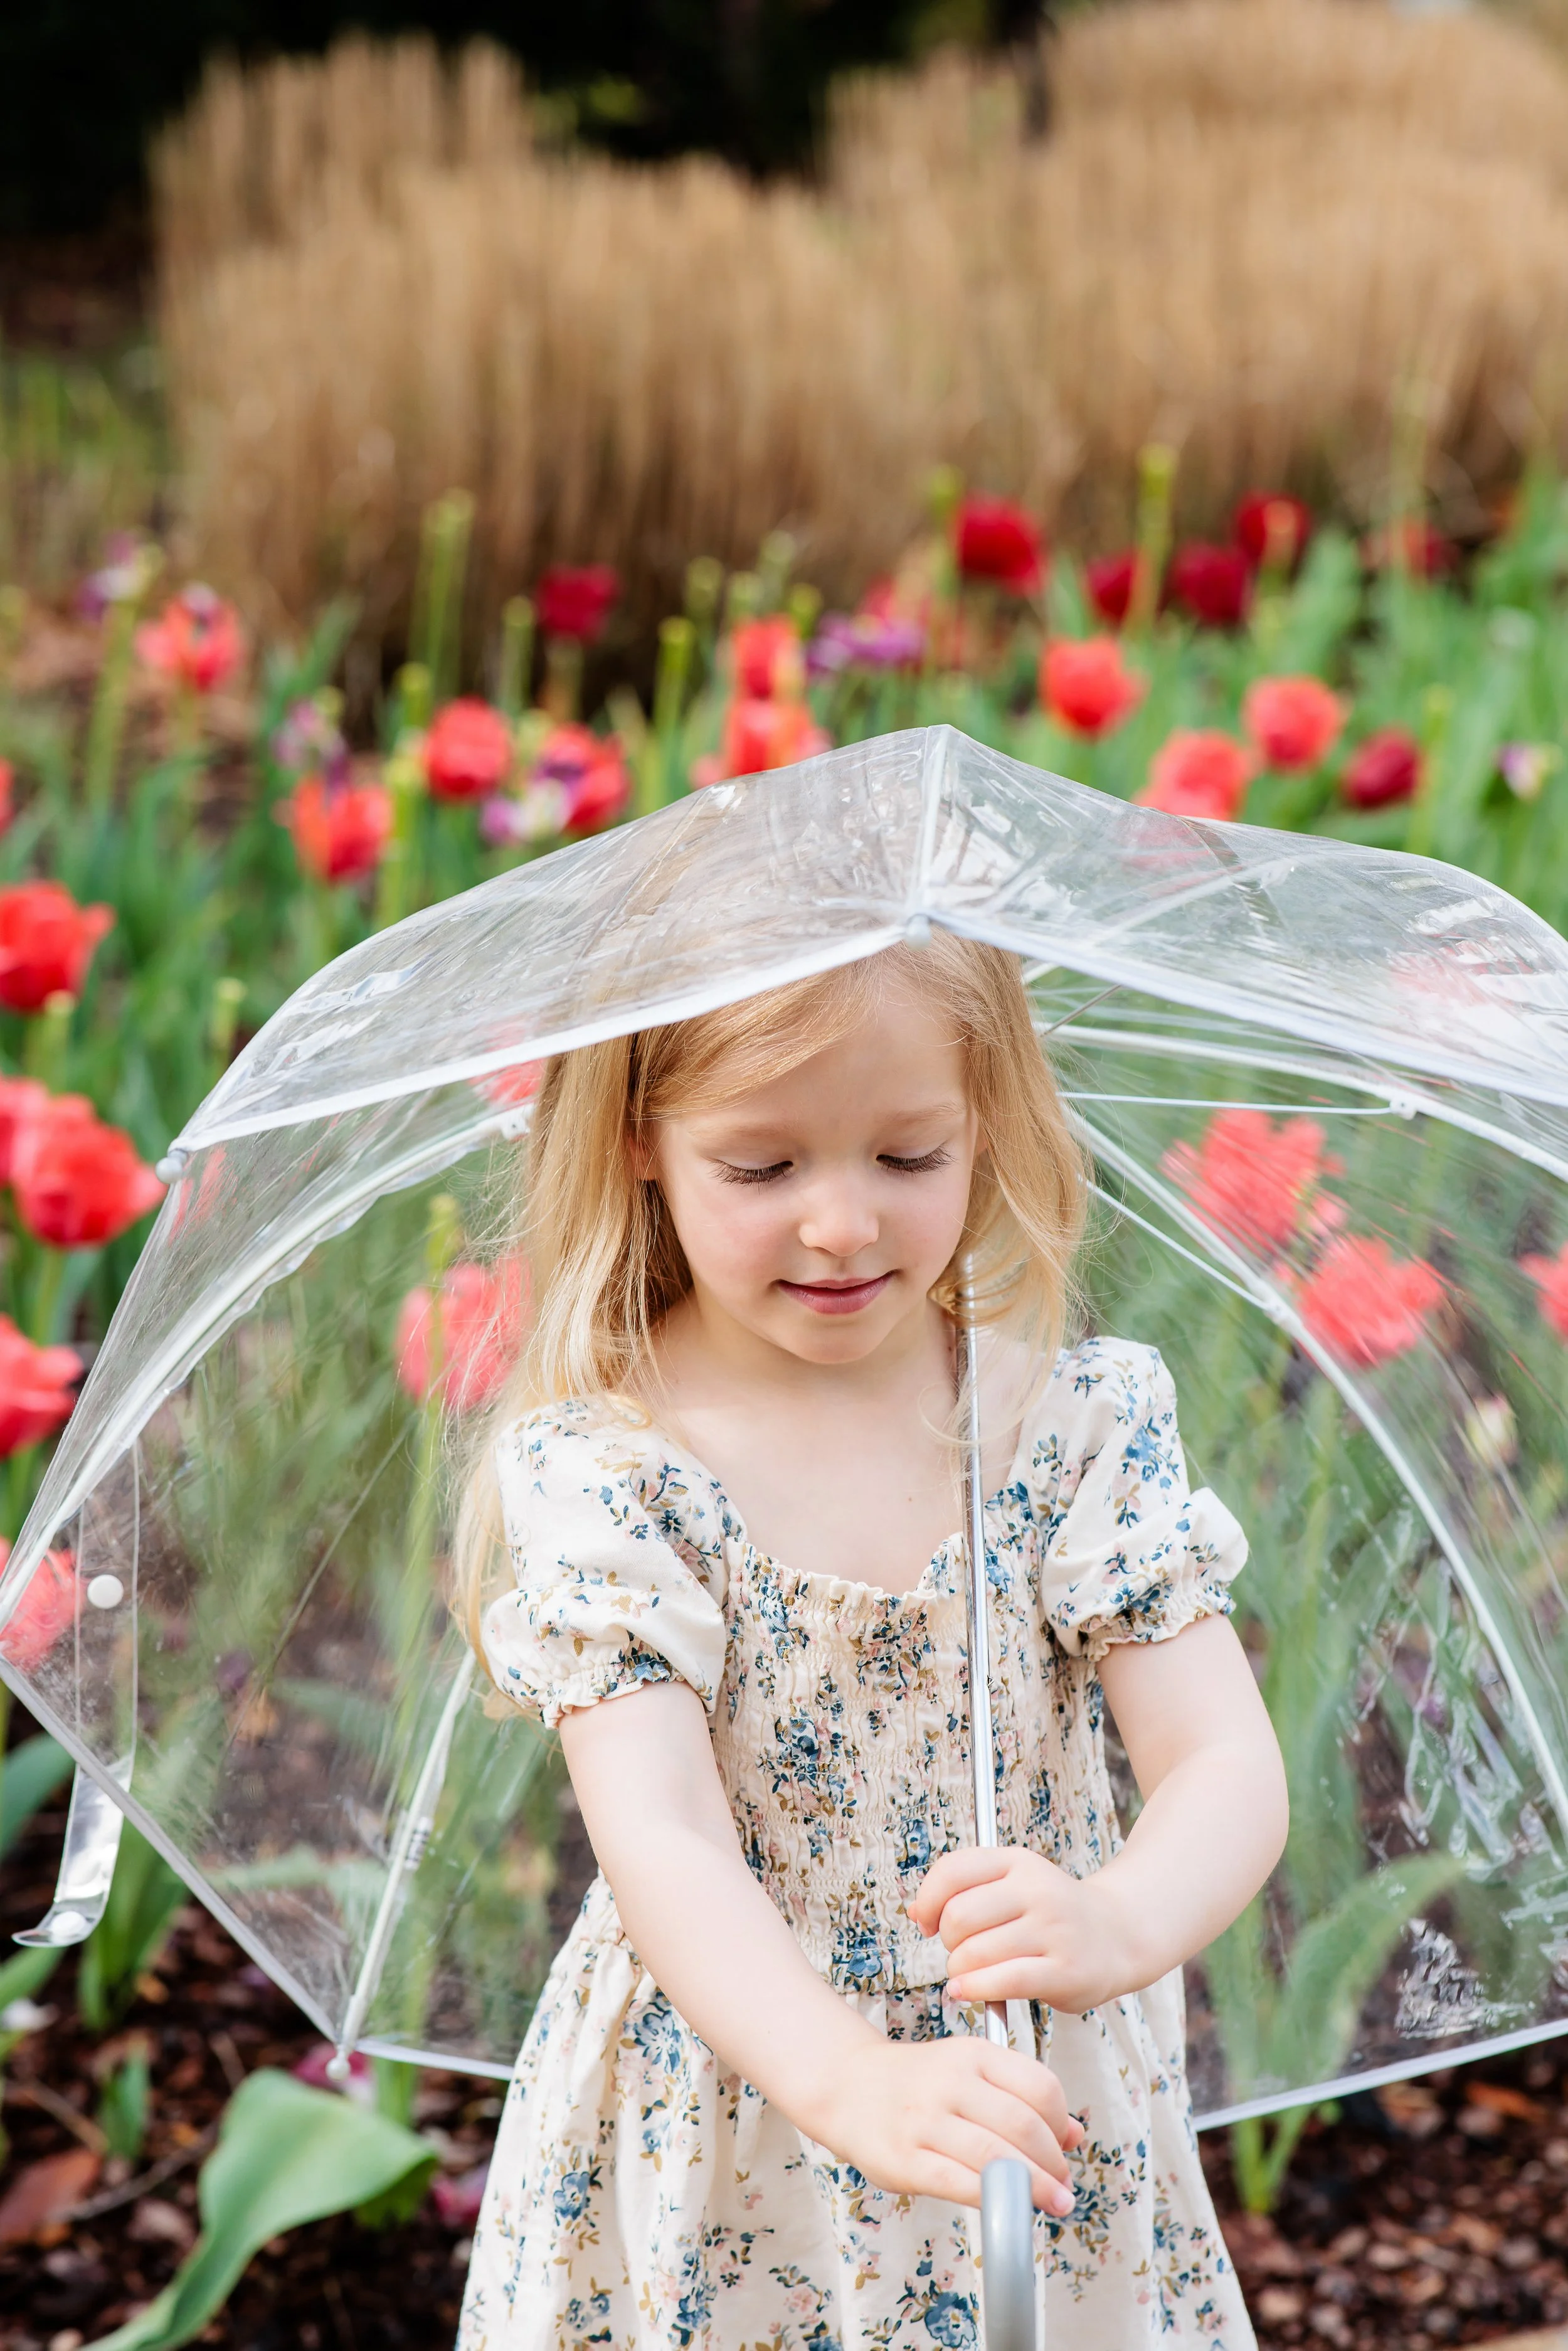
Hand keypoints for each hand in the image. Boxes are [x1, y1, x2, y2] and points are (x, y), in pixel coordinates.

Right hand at [813, 2033, 1081, 2214]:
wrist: (850, 2087)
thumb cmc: (922, 2083)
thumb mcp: (972, 2071)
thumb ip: (1021, 2096)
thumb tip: (1074, 2135)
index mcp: (974, 2053)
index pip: (1039, 2086)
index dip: (1062, 2123)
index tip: (1066, 2148)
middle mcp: (951, 2081)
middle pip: (1023, 2125)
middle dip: (1053, 2163)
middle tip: (1062, 2186)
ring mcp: (925, 2119)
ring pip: (996, 2157)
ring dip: (1034, 2188)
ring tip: (1052, 2203)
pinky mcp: (905, 2158)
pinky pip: (959, 2184)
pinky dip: (993, 2201)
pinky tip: (1010, 2211)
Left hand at [910, 1844, 1140, 2011]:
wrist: (1118, 1934)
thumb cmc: (1050, 1913)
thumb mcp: (1013, 1883)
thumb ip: (963, 1890)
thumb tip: (914, 1912)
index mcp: (1018, 1861)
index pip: (953, 1870)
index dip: (927, 1900)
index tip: (927, 1923)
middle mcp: (1036, 1889)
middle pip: (958, 1917)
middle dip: (947, 1942)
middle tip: (960, 1952)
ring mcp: (1053, 1929)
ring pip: (975, 1953)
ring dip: (960, 1971)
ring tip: (972, 1974)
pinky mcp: (1064, 1970)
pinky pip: (1004, 1981)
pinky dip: (974, 1990)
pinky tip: (965, 1992)